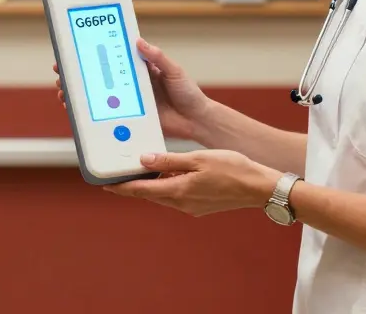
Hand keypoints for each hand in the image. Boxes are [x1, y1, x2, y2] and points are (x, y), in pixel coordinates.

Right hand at [53, 37, 211, 139]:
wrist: (197, 121)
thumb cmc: (189, 93)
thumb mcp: (174, 71)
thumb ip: (157, 57)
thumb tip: (139, 41)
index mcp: (139, 69)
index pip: (111, 58)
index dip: (92, 53)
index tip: (74, 49)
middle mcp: (130, 84)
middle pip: (98, 77)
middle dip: (77, 74)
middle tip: (61, 72)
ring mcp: (128, 102)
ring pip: (98, 96)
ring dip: (79, 94)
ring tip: (64, 93)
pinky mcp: (130, 118)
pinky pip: (108, 116)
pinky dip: (92, 114)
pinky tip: (77, 113)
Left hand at [104, 150, 278, 216]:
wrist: (259, 188)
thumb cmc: (232, 169)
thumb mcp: (198, 158)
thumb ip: (169, 161)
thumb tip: (144, 160)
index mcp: (178, 191)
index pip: (141, 190)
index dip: (121, 188)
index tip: (105, 185)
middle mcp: (181, 203)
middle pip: (149, 194)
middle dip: (133, 186)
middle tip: (118, 175)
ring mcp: (191, 207)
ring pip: (163, 196)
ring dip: (152, 185)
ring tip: (142, 171)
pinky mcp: (200, 207)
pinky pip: (176, 197)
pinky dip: (168, 186)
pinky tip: (171, 175)